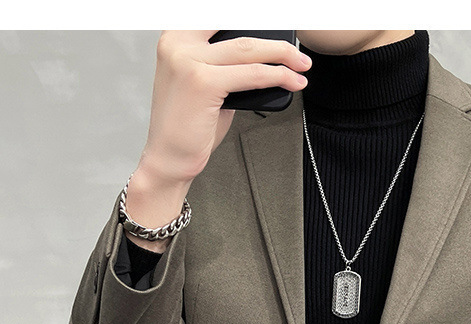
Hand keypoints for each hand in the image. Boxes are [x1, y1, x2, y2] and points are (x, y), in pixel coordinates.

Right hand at [140, 31, 311, 184]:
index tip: (278, 27)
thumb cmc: (188, 126)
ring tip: (301, 66)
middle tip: (297, 51)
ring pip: (248, 49)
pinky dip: (277, 76)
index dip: (253, 21)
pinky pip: (251, 74)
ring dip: (282, 56)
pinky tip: (292, 82)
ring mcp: (188, 61)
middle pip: (239, 30)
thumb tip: (261, 60)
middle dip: (275, 40)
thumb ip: (226, 66)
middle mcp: (178, 44)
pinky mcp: (202, 82)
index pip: (219, 17)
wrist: (169, 158)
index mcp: (175, 37)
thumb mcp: (205, 85)